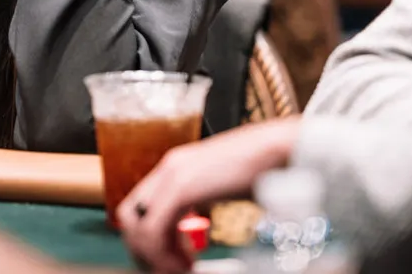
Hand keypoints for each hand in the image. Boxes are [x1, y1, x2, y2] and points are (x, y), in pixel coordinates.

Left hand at [118, 118, 301, 272]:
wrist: (281, 149)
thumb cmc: (264, 169)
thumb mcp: (222, 185)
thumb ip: (202, 200)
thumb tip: (190, 230)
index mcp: (176, 166)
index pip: (139, 205)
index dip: (146, 236)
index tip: (168, 256)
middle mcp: (169, 168)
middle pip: (130, 215)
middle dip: (143, 249)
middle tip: (167, 267)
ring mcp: (173, 175)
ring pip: (139, 225)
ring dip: (155, 255)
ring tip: (182, 268)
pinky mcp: (182, 188)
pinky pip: (154, 230)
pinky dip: (164, 254)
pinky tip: (188, 263)